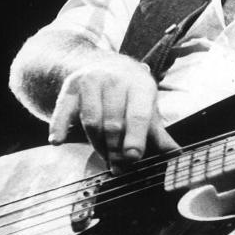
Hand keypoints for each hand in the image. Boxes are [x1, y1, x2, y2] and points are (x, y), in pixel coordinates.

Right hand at [48, 54, 178, 168]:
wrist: (105, 65)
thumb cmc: (131, 95)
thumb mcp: (148, 108)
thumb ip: (158, 134)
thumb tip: (177, 155)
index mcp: (140, 85)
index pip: (138, 115)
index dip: (136, 137)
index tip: (134, 157)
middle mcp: (115, 80)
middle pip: (113, 123)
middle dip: (116, 149)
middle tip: (119, 168)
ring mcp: (91, 81)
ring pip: (91, 121)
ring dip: (97, 145)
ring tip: (105, 158)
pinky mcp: (70, 87)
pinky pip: (63, 110)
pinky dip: (59, 126)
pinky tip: (57, 141)